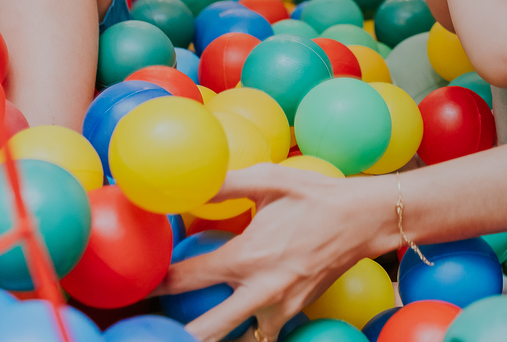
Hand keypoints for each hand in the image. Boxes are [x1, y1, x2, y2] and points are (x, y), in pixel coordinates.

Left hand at [156, 165, 394, 341]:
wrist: (365, 220)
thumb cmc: (317, 196)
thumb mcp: (269, 180)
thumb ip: (225, 183)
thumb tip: (188, 180)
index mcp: (247, 257)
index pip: (188, 279)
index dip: (158, 283)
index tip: (142, 283)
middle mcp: (261, 290)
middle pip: (207, 330)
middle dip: (179, 333)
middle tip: (155, 328)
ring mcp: (280, 307)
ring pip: (238, 339)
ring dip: (214, 334)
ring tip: (191, 329)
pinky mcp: (295, 311)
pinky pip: (263, 331)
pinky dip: (247, 330)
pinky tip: (233, 320)